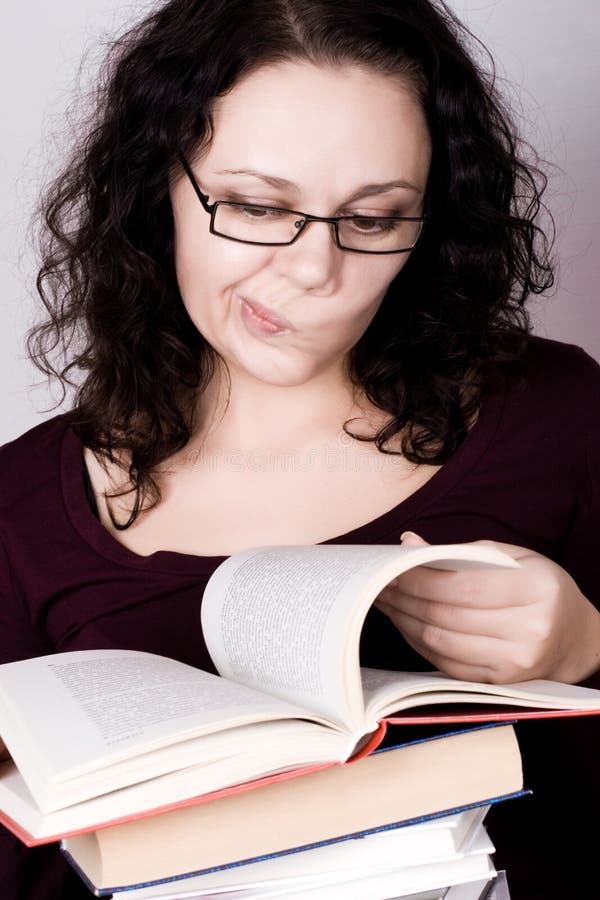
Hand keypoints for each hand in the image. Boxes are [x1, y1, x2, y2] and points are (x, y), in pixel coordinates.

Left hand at [374, 532, 599, 684]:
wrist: (576, 638)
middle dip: (404, 597)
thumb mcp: (512, 557)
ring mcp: (515, 663)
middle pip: (446, 615)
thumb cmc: (540, 588)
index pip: (461, 585)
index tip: (389, 566)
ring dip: (404, 620)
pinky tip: (405, 623)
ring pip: (440, 641)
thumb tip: (407, 543)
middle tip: (376, 582)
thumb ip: (459, 552)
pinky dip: (418, 642)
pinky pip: (445, 663)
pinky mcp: (499, 683)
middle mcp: (529, 631)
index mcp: (535, 590)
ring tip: (384, 601)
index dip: (418, 577)